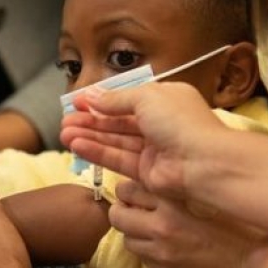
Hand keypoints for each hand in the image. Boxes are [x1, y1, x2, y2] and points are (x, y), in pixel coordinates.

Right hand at [60, 82, 228, 199]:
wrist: (203, 163)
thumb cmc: (181, 122)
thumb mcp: (146, 97)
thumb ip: (116, 99)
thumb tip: (92, 96)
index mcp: (164, 100)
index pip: (127, 99)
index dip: (101, 101)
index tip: (77, 102)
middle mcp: (159, 124)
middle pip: (118, 122)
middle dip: (90, 121)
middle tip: (65, 121)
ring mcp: (153, 150)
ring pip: (115, 142)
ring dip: (89, 137)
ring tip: (63, 134)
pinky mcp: (147, 172)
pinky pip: (118, 159)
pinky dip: (97, 153)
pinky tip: (76, 146)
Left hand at [110, 180, 266, 267]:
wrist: (257, 264)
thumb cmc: (240, 224)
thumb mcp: (208, 195)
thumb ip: (178, 187)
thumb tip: (154, 178)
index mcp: (173, 203)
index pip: (128, 189)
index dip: (127, 190)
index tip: (133, 190)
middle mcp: (161, 228)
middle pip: (118, 216)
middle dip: (122, 211)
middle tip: (133, 210)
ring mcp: (161, 254)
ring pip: (127, 240)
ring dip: (134, 234)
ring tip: (149, 231)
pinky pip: (144, 260)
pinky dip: (149, 253)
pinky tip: (165, 249)